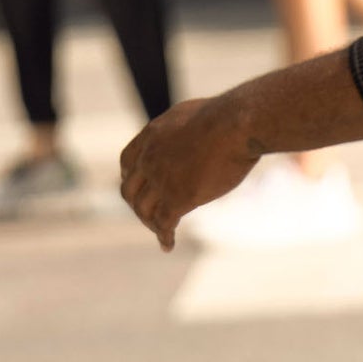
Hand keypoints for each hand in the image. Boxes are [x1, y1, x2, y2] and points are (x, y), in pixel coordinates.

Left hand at [120, 97, 257, 250]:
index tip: (141, 189)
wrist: (235, 125)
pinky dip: (164, 237)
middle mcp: (149, 159)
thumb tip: (201, 131)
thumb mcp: (195, 116)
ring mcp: (161, 180)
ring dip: (151, 224)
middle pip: (130, 191)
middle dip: (139, 206)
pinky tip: (168, 245)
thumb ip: (187, 130)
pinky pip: (164, 224)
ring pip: (144, 210)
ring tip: (162, 233)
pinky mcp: (178, 198)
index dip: (131, 179)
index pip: (127, 163)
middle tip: (151, 217)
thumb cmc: (226, 117)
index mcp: (151, 136)